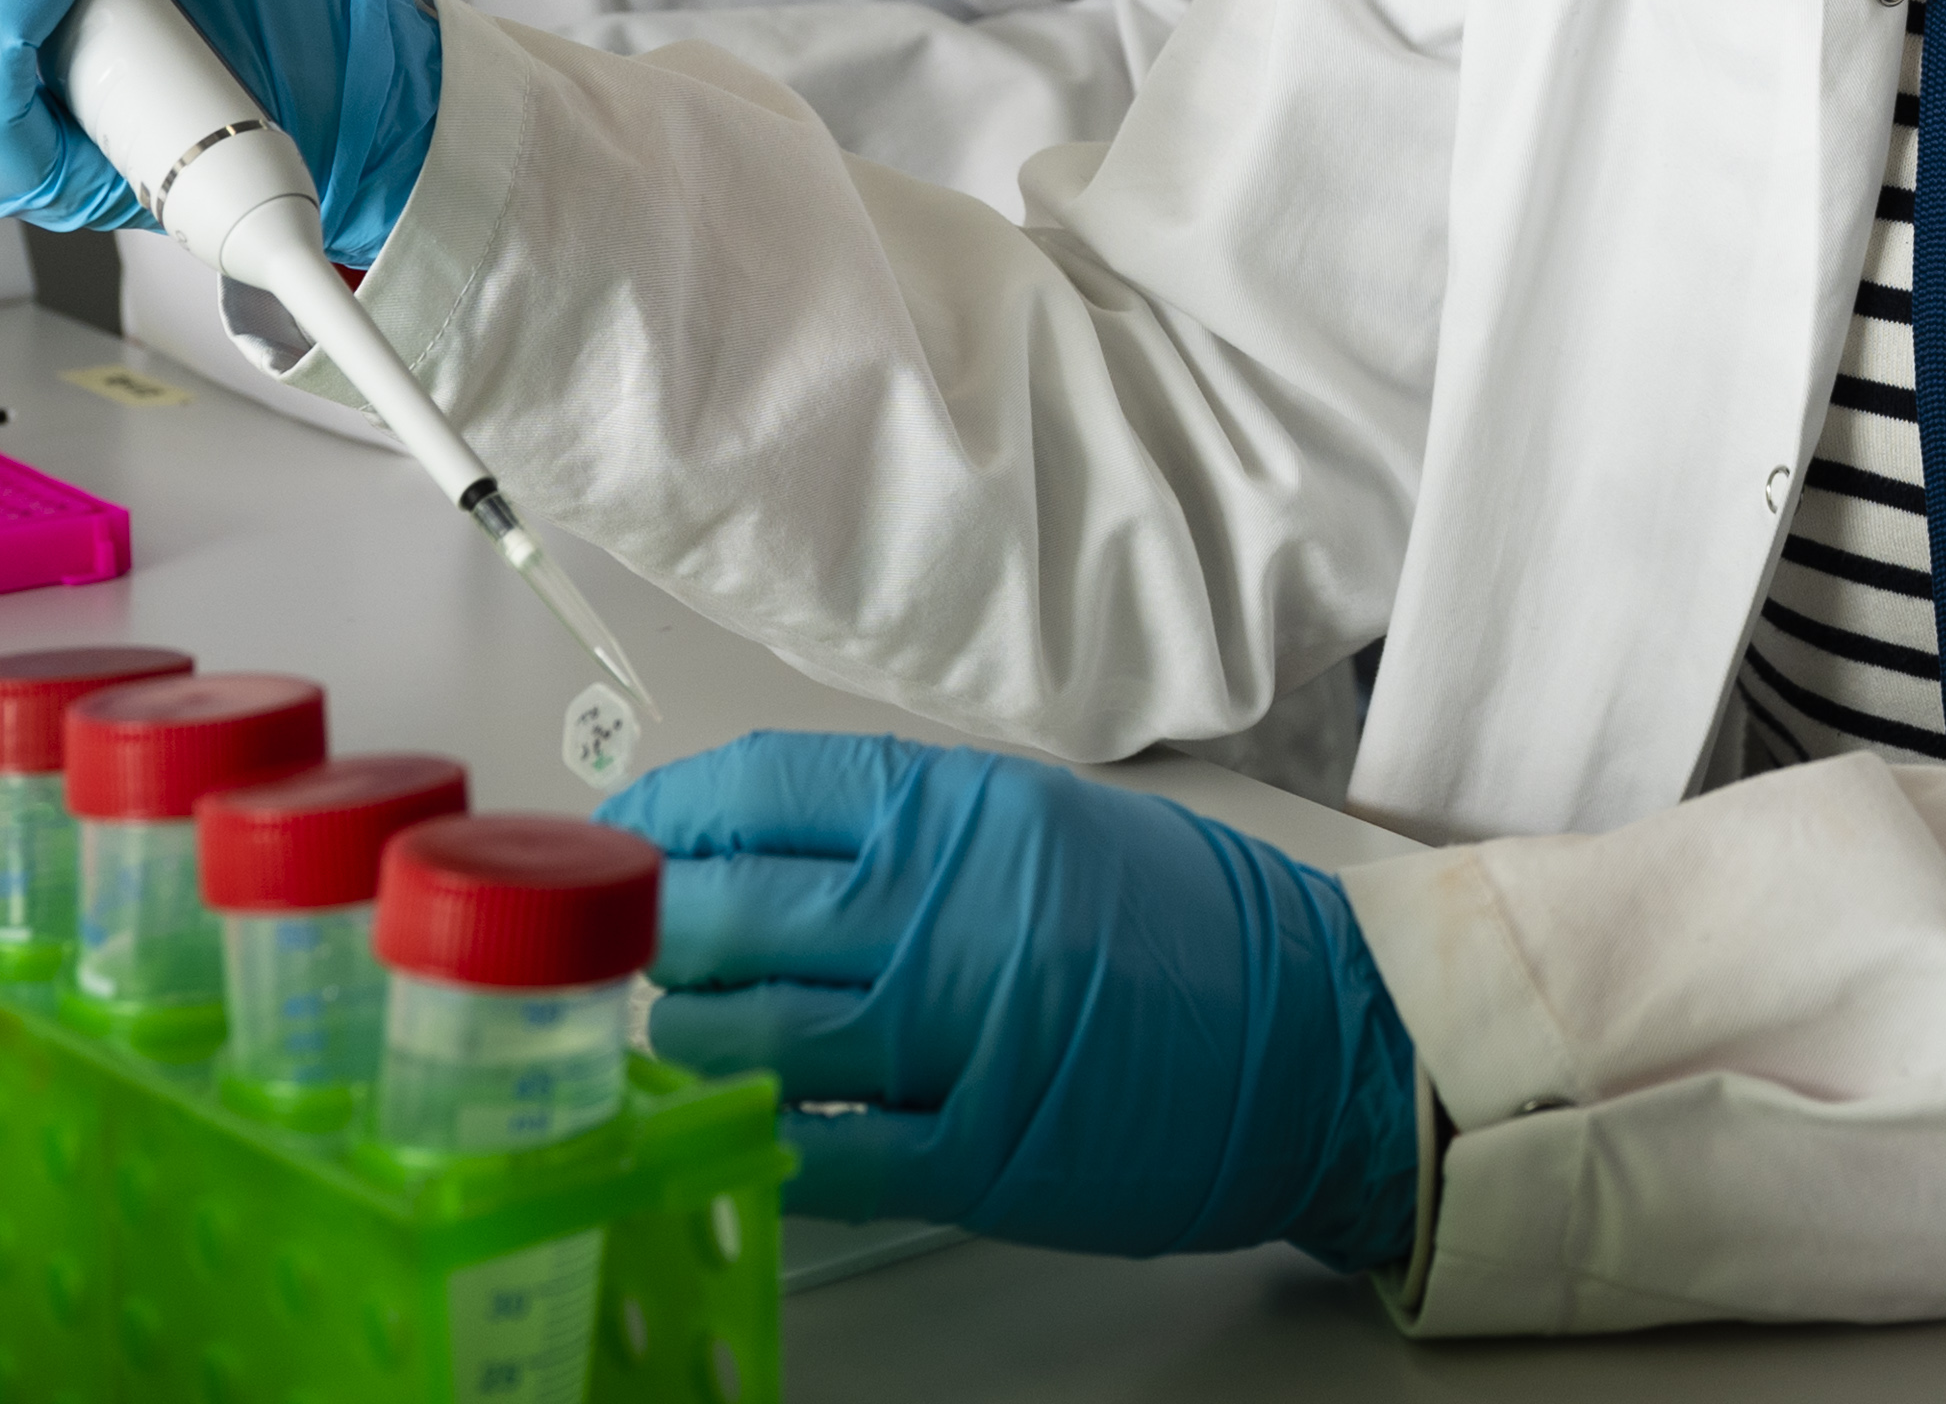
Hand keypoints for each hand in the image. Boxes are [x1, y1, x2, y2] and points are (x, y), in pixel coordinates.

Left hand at [600, 734, 1419, 1275]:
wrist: (1322, 1034)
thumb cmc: (1187, 923)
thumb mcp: (1042, 821)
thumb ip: (903, 831)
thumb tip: (749, 849)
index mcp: (966, 812)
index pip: (756, 792)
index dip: (661, 822)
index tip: (623, 848)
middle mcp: (950, 910)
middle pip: (724, 913)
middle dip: (653, 933)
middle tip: (636, 947)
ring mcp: (961, 1036)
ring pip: (746, 1036)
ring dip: (693, 1038)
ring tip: (696, 1032)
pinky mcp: (979, 1153)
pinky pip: (818, 1150)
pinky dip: (762, 1134)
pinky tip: (749, 1119)